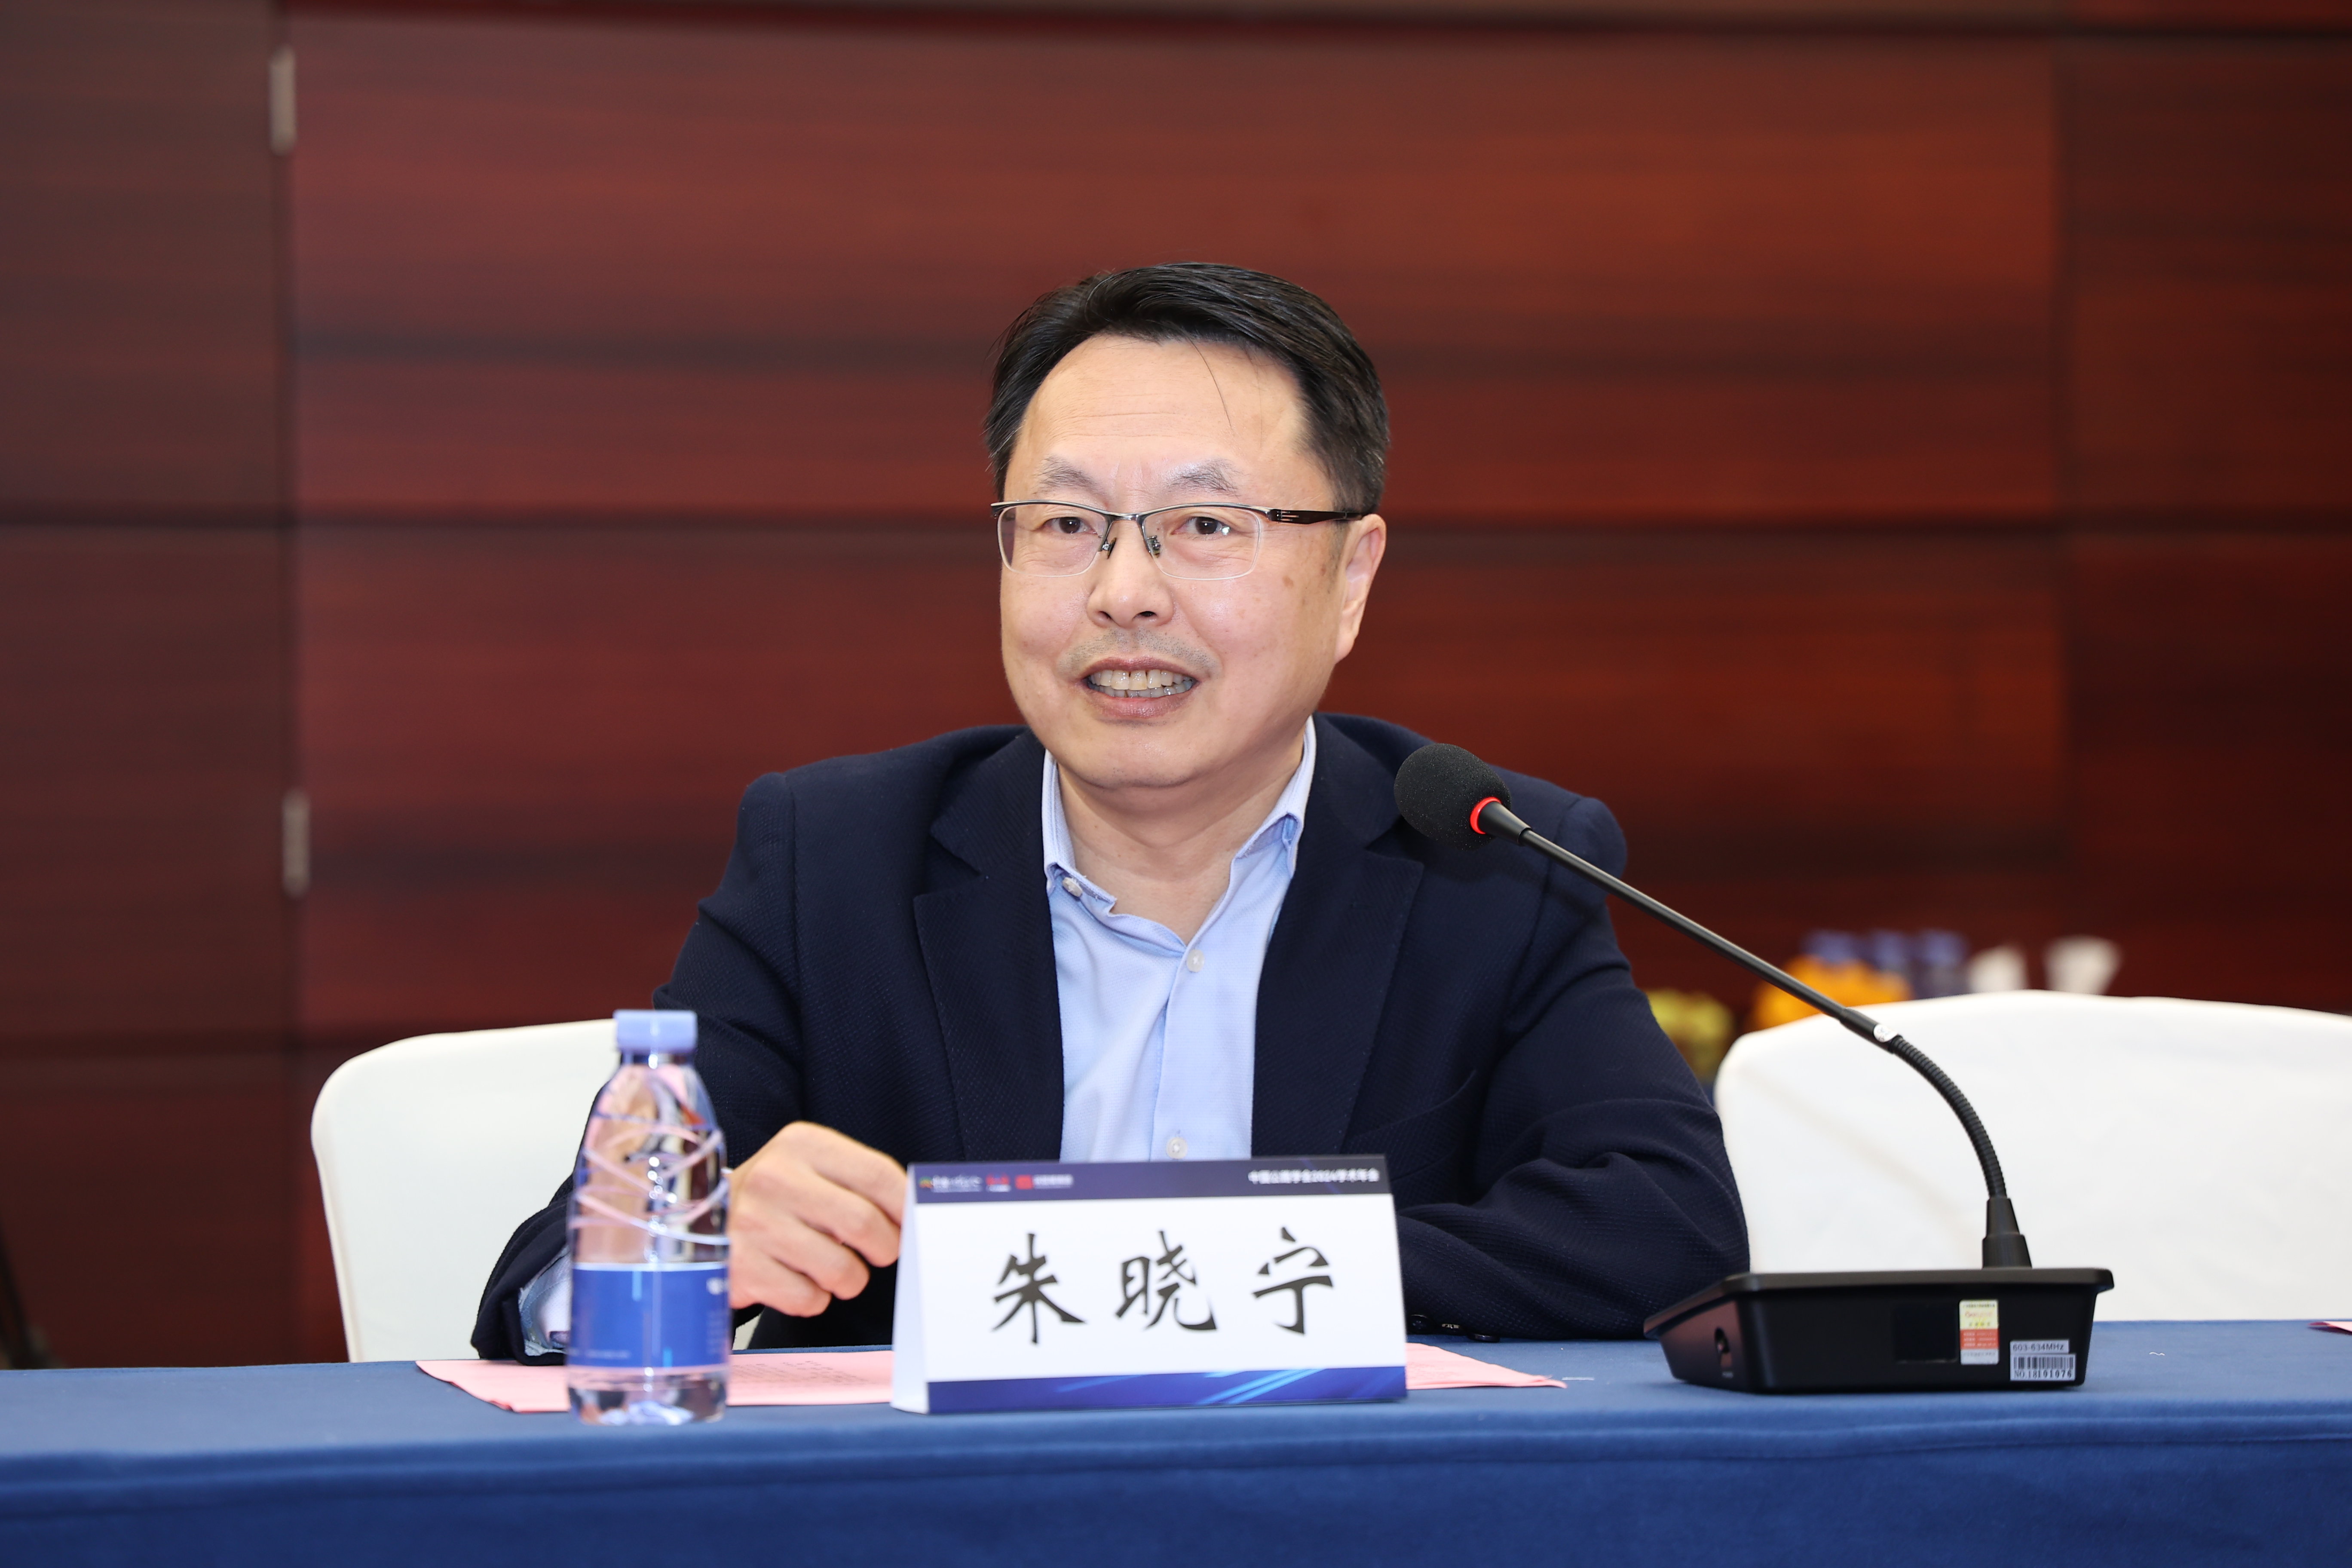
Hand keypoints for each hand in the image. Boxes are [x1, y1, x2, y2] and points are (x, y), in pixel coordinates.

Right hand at [726, 1121, 905, 1316]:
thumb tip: (915, 1212)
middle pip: (864, 1224)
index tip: (911, 1224)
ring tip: (834, 1268)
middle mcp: (774, 1178)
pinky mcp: (741, 1268)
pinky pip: (808, 1298)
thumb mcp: (812, 1168)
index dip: (905, 1207)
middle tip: (879, 1253)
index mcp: (801, 1143)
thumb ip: (861, 1182)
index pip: (878, 1174)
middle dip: (884, 1248)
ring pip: (841, 1270)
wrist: (700, 1222)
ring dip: (850, 1279)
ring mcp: (754, 1224)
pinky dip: (814, 1297)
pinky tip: (797, 1279)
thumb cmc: (777, 1198)